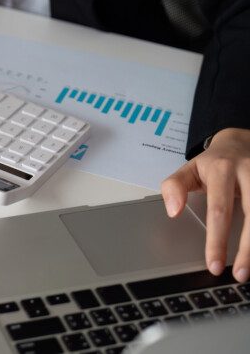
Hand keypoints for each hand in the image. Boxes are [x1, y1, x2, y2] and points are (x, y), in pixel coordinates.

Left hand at [161, 127, 249, 281]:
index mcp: (221, 170)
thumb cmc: (213, 163)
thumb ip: (174, 187)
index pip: (218, 210)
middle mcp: (248, 172)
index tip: (213, 264)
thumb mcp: (188, 169)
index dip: (217, 240)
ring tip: (249, 269)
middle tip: (239, 275)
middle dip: (247, 249)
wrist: (240, 141)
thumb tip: (172, 211)